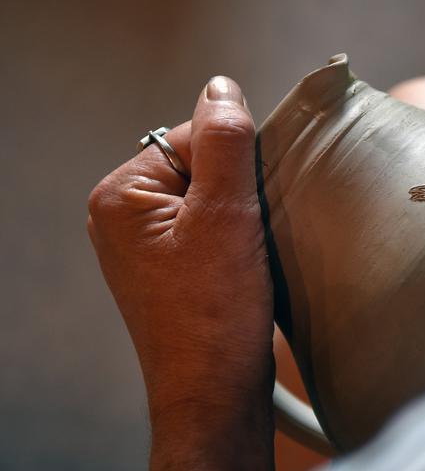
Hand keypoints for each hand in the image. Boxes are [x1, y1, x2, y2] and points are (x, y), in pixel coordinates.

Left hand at [88, 77, 273, 469]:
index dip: (237, 165)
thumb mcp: (226, 214)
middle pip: (202, 166)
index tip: (249, 210)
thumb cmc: (216, 311)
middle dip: (239, 193)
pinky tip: (242, 270)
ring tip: (245, 258)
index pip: (193, 136)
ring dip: (242, 219)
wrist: (215, 392)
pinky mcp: (168, 269)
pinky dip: (236, 241)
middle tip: (249, 238)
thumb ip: (224, 142)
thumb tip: (221, 85)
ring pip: (211, 199)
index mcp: (121, 195)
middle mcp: (123, 217)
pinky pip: (209, 229)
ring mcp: (144, 246)